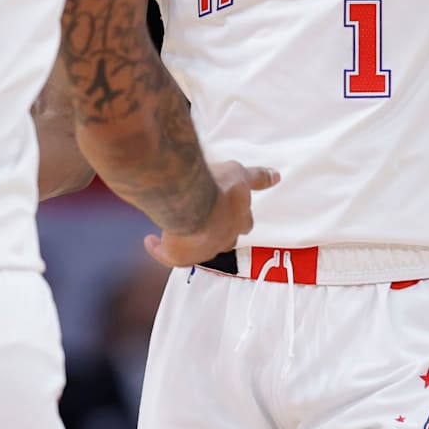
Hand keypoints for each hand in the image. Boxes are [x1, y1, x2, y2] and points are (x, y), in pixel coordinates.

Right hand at [144, 161, 276, 267]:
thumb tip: (277, 176)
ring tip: (176, 230)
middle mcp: (223, 238)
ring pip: (196, 249)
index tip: (228, 210)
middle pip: (224, 239)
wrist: (192, 202)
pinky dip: (159, 249)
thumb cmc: (216, 186)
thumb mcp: (239, 173)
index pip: (245, 221)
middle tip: (205, 220)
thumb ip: (257, 177)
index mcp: (239, 219)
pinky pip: (167, 255)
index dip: (238, 216)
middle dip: (217, 231)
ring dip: (188, 240)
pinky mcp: (178, 255)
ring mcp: (201, 249)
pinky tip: (150, 241)